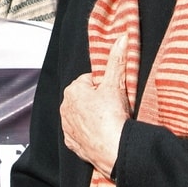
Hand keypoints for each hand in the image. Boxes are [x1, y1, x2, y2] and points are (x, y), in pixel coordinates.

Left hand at [60, 37, 130, 175]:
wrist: (113, 149)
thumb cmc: (112, 116)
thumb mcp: (116, 83)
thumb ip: (118, 59)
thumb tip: (122, 37)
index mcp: (73, 90)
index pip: (91, 81)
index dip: (105, 86)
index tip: (114, 94)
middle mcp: (65, 107)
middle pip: (86, 98)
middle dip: (98, 101)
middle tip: (114, 107)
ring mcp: (67, 127)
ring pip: (83, 115)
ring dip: (94, 116)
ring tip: (109, 121)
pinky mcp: (72, 143)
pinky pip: (81, 133)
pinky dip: (90, 133)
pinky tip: (102, 133)